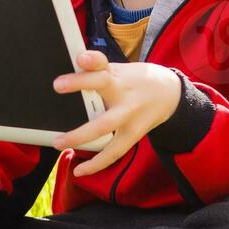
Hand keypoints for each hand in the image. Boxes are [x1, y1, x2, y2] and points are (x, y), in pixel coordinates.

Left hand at [50, 50, 182, 175]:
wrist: (171, 94)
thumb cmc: (135, 82)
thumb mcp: (119, 70)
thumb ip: (96, 72)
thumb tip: (68, 73)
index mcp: (117, 74)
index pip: (103, 62)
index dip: (92, 59)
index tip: (80, 57)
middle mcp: (123, 91)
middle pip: (103, 85)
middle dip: (81, 83)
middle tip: (57, 84)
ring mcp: (129, 114)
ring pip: (105, 125)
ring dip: (80, 135)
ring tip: (59, 142)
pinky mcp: (133, 133)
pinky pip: (114, 151)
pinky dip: (96, 164)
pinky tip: (80, 171)